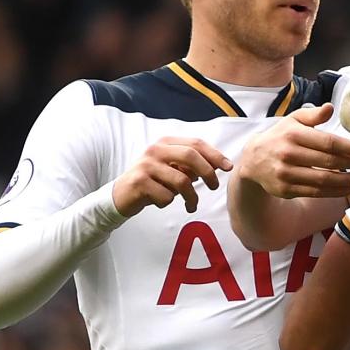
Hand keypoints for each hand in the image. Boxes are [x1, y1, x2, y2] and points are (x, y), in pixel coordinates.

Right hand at [109, 136, 230, 216]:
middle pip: (191, 156)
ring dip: (191, 197)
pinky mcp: (139, 182)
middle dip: (208, 172)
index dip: (215, 155)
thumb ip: (191, 165)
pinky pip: (167, 196)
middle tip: (214, 186)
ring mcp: (146, 165)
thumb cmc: (152, 181)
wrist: (121, 194)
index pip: (196, 143)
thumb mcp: (172, 169)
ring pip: (181, 180)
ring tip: (191, 205)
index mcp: (165, 143)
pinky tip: (161, 202)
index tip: (228, 167)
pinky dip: (169, 202)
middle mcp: (155, 150)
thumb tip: (218, 165)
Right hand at [231, 105, 349, 199]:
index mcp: (294, 134)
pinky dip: (333, 192)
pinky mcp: (286, 189)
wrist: (253, 160)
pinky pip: (315, 192)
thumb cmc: (280, 137)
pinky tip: (346, 188)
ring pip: (323, 180)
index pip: (328, 142)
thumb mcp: (293, 120)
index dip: (349, 148)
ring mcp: (286, 173)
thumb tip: (331, 108)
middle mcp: (289, 154)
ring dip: (347, 181)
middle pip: (329, 162)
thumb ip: (313, 115)